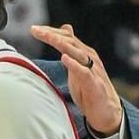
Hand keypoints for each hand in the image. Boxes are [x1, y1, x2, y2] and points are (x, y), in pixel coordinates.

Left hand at [31, 24, 123, 138]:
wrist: (105, 110)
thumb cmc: (88, 87)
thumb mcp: (77, 65)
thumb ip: (70, 49)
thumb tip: (65, 29)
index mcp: (84, 53)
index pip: (67, 38)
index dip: (51, 32)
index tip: (34, 29)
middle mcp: (90, 58)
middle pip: (70, 42)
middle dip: (52, 35)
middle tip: (35, 30)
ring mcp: (93, 70)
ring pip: (77, 53)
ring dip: (62, 44)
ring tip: (48, 37)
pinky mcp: (94, 84)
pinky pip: (84, 72)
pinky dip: (74, 65)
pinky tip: (64, 58)